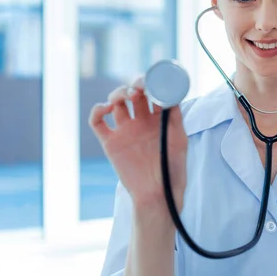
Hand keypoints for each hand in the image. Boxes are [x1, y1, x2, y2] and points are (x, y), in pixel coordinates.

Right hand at [89, 77, 187, 211]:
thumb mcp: (179, 139)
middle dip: (135, 85)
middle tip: (139, 87)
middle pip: (133, 94)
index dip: (150, 83)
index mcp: (158, 119)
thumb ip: (174, 117)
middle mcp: (141, 122)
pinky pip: (97, 122)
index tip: (152, 81)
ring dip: (119, 93)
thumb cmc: (172, 170)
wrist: (157, 194)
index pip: (152, 93)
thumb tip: (170, 93)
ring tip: (128, 96)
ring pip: (116, 103)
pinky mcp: (110, 142)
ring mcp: (125, 131)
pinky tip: (106, 107)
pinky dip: (97, 110)